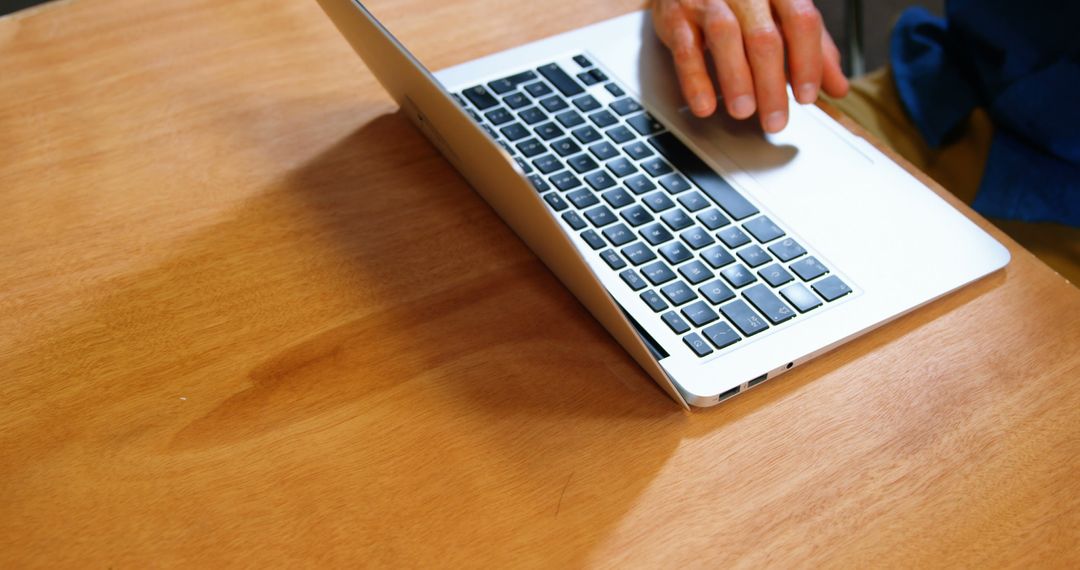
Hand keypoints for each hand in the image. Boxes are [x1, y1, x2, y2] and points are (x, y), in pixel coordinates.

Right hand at [652, 0, 848, 132]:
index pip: (801, 20)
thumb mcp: (783, 16)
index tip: (807, 97)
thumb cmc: (743, 1)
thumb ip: (812, 48)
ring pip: (725, 37)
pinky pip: (685, 48)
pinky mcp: (676, 15)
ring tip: (743, 111)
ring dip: (736, 79)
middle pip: (764, 36)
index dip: (807, 60)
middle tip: (775, 120)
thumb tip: (838, 86)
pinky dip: (695, 79)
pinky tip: (705, 105)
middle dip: (771, 84)